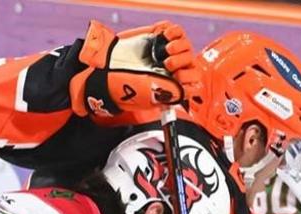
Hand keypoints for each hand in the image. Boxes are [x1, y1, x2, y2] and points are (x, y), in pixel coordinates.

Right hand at [72, 20, 201, 120]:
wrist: (106, 68)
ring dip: (179, 45)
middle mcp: (171, 69)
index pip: (194, 81)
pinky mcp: (158, 37)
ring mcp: (165, 52)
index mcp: (172, 85)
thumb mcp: (148, 95)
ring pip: (186, 44)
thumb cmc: (125, 86)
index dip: (188, 77)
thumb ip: (170, 94)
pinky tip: (161, 35)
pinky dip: (171, 30)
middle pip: (192, 61)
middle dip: (183, 61)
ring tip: (165, 49)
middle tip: (166, 63)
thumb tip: (184, 91)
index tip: (176, 77)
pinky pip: (175, 30)